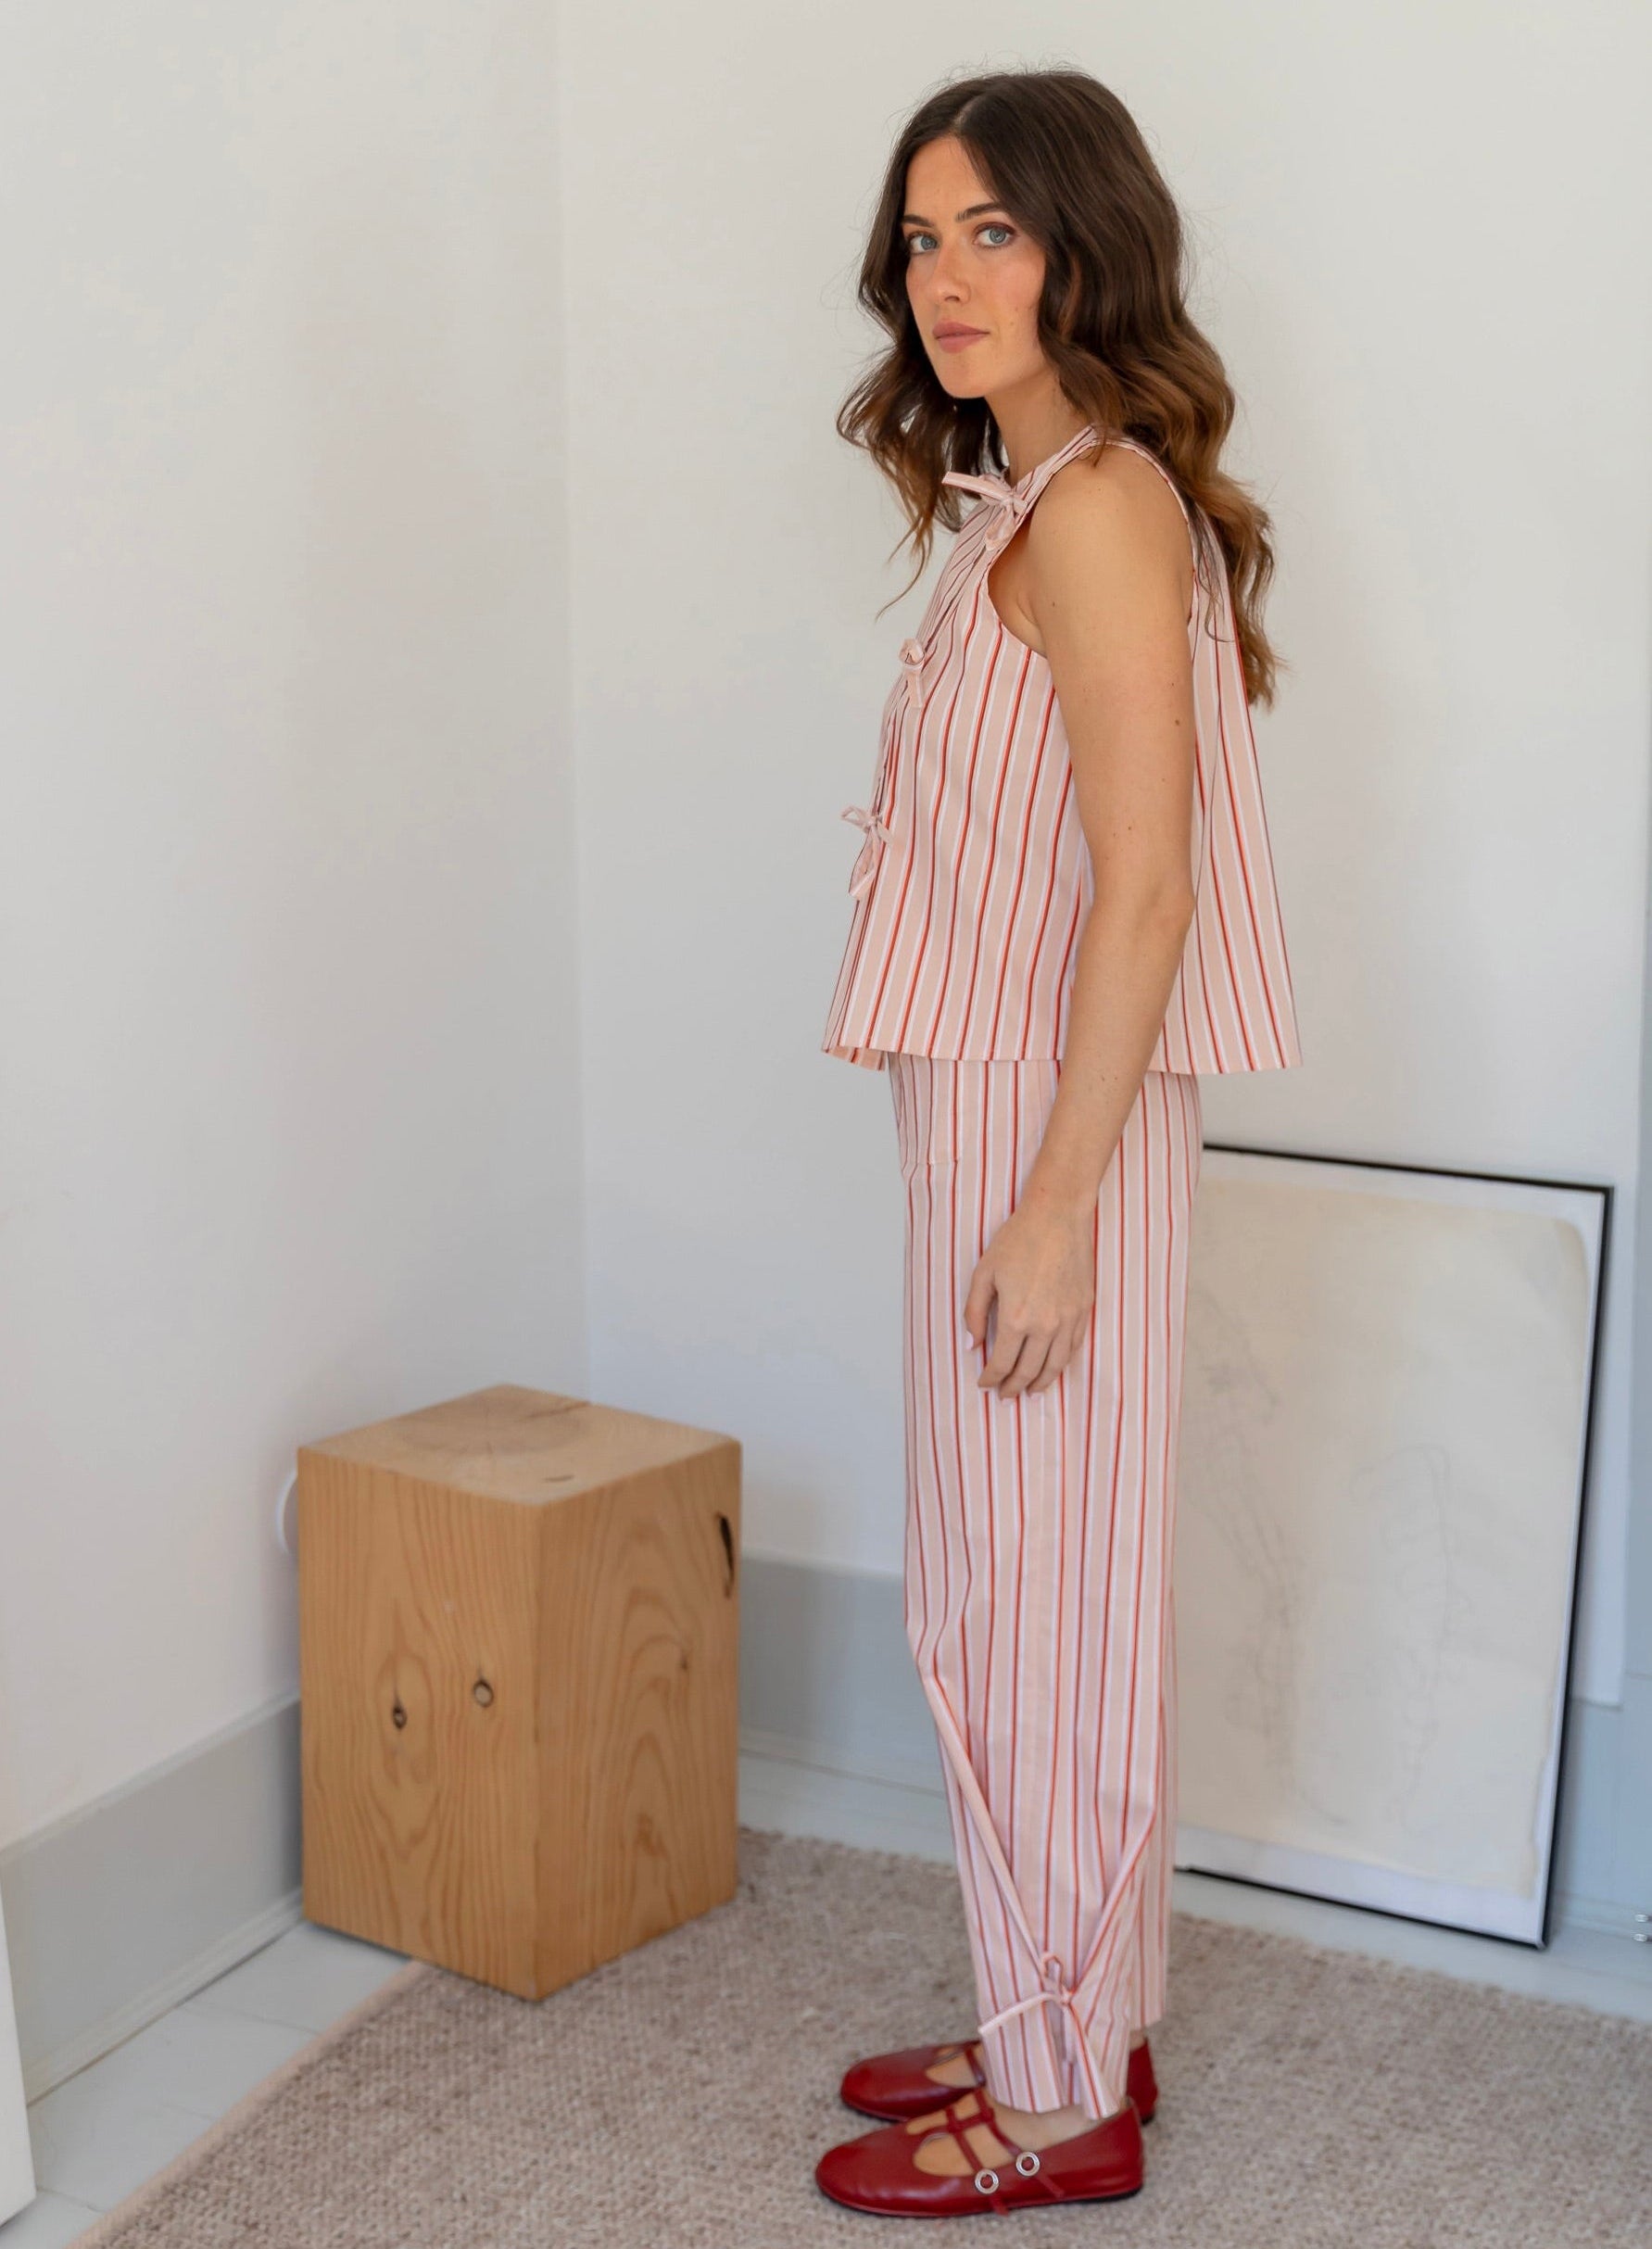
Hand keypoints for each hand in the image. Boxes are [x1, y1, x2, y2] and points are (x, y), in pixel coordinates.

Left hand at [963, 1194, 1096, 1396]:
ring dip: (1040, 1384)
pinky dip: (1061, 1364)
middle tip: (1004, 1396)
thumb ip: (975, 1313)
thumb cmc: (1017, 1241)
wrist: (1057, 1217)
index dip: (990, 1379)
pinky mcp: (1083, 1310)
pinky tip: (1052, 1368)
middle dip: (1013, 1387)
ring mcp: (1068, 1319)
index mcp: (1016, 1318)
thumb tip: (973, 1344)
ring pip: (1054, 1366)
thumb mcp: (984, 1274)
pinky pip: (1073, 1347)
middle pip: (1028, 1371)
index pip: (1001, 1363)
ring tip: (1029, 1392)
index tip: (984, 1384)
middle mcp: (1044, 1325)